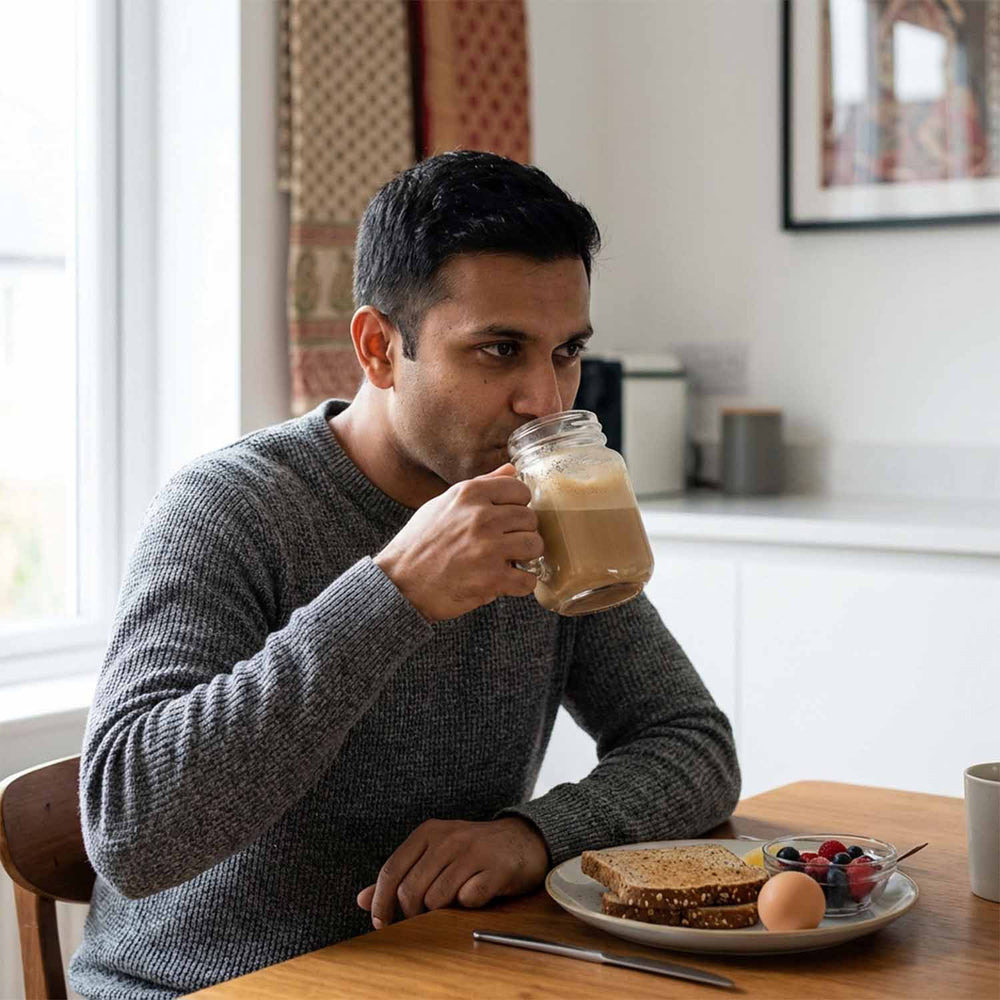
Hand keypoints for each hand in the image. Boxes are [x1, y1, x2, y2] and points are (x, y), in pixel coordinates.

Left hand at [356, 817, 549, 928]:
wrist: (522, 840)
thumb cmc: (471, 851)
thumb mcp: (433, 854)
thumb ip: (399, 875)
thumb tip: (362, 899)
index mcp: (428, 832)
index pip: (391, 870)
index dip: (381, 903)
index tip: (382, 922)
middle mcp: (448, 838)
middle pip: (411, 890)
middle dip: (412, 913)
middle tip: (423, 916)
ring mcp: (473, 851)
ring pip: (437, 898)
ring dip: (442, 910)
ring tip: (453, 900)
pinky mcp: (496, 867)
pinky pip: (469, 899)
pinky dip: (468, 905)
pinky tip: (476, 894)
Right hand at [374, 463, 541, 620]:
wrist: (399, 584)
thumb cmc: (419, 543)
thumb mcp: (443, 503)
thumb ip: (481, 485)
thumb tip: (512, 469)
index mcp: (469, 494)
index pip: (519, 489)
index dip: (518, 506)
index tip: (507, 519)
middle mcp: (481, 517)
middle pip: (530, 518)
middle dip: (521, 532)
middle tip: (505, 544)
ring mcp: (488, 548)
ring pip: (534, 545)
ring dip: (525, 556)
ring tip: (507, 561)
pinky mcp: (492, 578)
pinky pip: (528, 580)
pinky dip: (520, 584)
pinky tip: (505, 582)